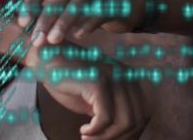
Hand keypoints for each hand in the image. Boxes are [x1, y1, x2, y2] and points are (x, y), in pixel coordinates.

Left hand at [4, 0, 145, 45]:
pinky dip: (87, 23)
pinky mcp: (112, 3)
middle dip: (46, 18)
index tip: (22, 23)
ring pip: (79, 1)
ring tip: (54, 40)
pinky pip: (99, 11)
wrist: (121, 4)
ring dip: (64, 21)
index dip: (31, 1)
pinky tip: (78, 36)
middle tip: (36, 40)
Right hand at [27, 44, 149, 139]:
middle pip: (137, 120)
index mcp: (131, 80)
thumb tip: (124, 136)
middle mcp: (127, 77)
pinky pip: (105, 118)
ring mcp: (114, 78)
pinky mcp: (98, 82)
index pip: (144, 115)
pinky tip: (83, 130)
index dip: (131, 134)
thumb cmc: (71, 82)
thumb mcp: (97, 101)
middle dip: (119, 138)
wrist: (48, 60)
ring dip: (106, 138)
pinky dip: (95, 130)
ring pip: (124, 122)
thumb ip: (113, 113)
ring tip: (88, 138)